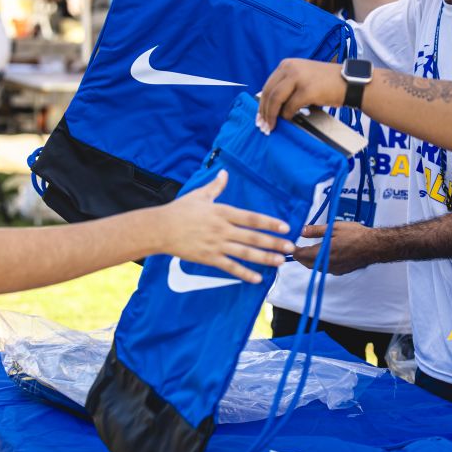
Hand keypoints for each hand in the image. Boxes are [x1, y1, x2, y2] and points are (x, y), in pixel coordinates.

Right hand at [160, 170, 294, 282]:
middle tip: (291, 247)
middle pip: (253, 237)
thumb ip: (216, 186)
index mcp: (222, 211)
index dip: (270, 223)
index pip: (252, 217)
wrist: (159, 228)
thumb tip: (224, 172)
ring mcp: (216, 245)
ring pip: (245, 253)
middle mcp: (222, 229)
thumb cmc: (179, 210)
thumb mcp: (199, 195)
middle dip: (274, 243)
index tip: (285, 227)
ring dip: (265, 258)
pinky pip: (230, 267)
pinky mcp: (209, 258)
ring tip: (281, 261)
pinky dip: (244, 273)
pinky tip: (258, 278)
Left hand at [256, 59, 344, 132]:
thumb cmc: (327, 82)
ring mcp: (299, 78)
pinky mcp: (307, 90)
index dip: (262, 102)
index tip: (260, 115)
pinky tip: (290, 119)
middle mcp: (290, 68)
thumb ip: (287, 85)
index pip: (268, 85)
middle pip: (269, 92)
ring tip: (272, 126)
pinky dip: (288, 115)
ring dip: (272, 115)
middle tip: (263, 125)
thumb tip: (271, 105)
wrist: (349, 83)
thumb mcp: (303, 76)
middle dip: (264, 111)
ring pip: (276, 99)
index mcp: (287, 64)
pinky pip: (290, 107)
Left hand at [292, 221, 378, 274]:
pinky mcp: (341, 271)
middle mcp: (327, 265)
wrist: (374, 246)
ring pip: (316, 267)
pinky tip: (324, 254)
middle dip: (300, 256)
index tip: (290, 244)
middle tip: (298, 247)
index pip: (301, 255)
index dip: (294, 250)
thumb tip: (301, 230)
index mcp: (323, 253)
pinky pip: (325, 269)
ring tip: (309, 249)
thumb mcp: (334, 227)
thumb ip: (315, 230)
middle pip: (307, 264)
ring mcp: (334, 270)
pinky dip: (320, 263)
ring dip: (310, 260)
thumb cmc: (355, 234)